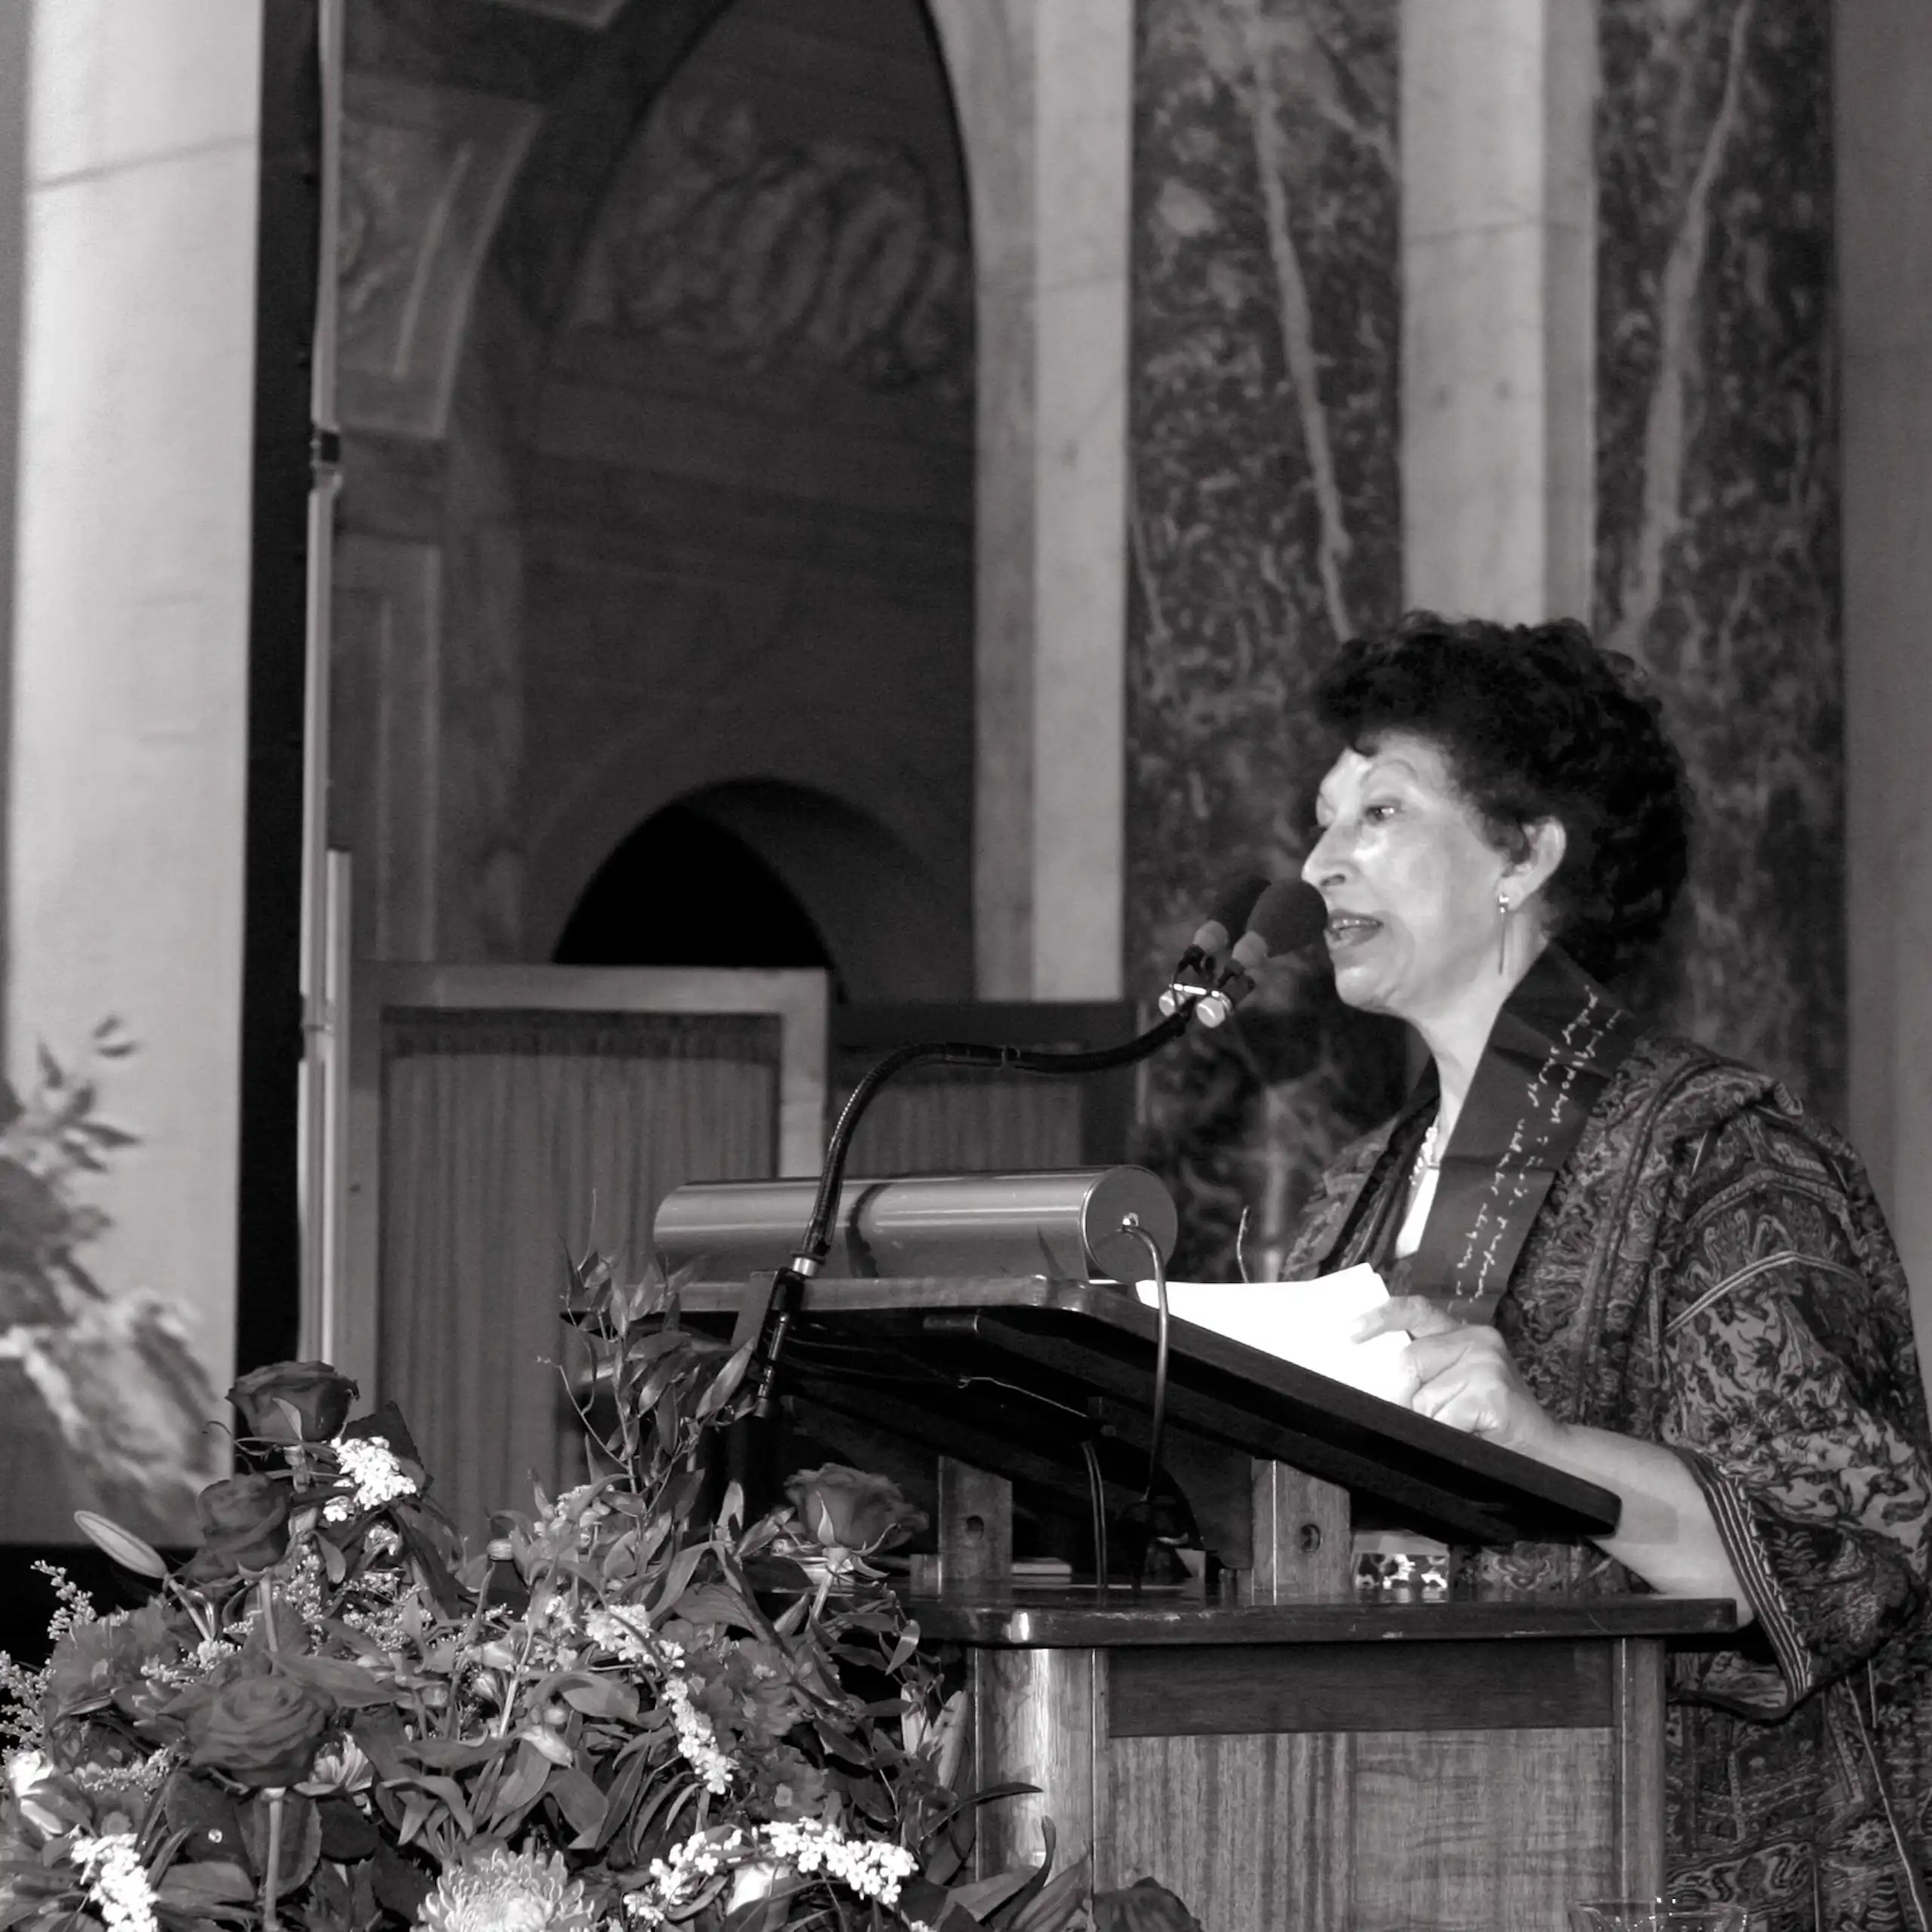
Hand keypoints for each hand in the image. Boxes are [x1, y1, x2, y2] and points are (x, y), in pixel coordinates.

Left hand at [1353, 1296, 1563, 1458]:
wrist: (1547, 1450)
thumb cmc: (1493, 1420)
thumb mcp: (1459, 1384)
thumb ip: (1427, 1371)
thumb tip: (1379, 1383)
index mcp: (1464, 1334)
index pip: (1416, 1309)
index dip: (1381, 1317)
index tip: (1351, 1333)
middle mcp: (1477, 1340)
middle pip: (1409, 1362)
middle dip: (1404, 1398)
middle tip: (1421, 1418)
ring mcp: (1487, 1365)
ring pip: (1424, 1398)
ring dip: (1432, 1423)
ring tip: (1461, 1427)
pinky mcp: (1492, 1394)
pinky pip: (1444, 1419)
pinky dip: (1448, 1435)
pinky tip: (1472, 1435)